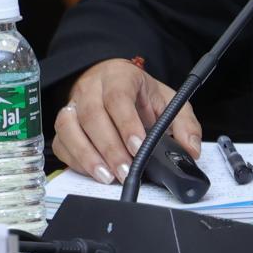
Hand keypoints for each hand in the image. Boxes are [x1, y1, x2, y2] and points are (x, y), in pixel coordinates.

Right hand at [53, 58, 204, 186]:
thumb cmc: (140, 95)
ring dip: (87, 155)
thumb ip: (184, 123)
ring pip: (68, 127)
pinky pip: (61, 142)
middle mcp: (91, 87)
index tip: (138, 147)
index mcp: (119, 76)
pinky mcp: (64, 124)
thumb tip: (191, 149)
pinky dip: (74, 160)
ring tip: (107, 177)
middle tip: (126, 171)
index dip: (126, 123)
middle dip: (109, 147)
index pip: (117, 97)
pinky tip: (93, 172)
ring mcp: (73, 104)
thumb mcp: (168, 101)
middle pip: (92, 115)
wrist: (114, 83)